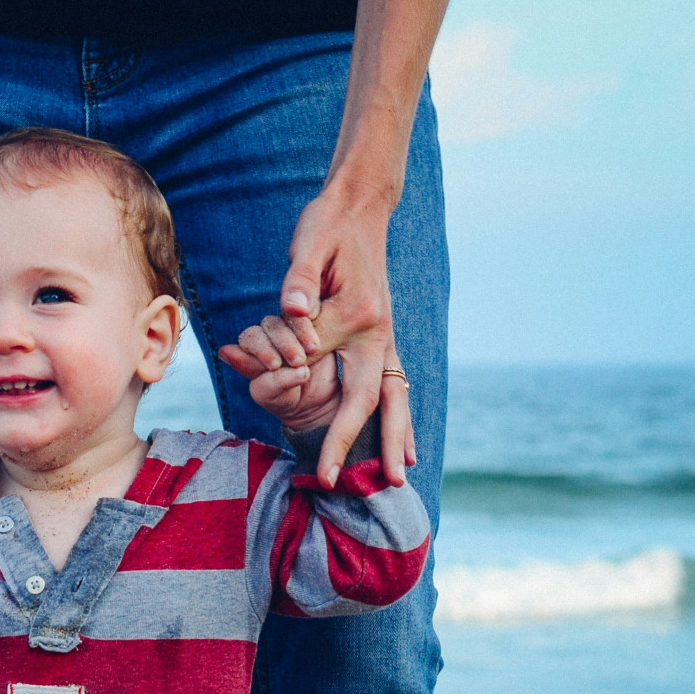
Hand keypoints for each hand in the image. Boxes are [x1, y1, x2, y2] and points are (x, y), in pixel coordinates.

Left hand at [240, 185, 413, 486]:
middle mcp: (379, 331)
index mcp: (362, 318)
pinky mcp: (376, 332)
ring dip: (397, 433)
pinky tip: (399, 433)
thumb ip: (301, 282)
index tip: (324, 469)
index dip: (335, 431)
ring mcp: (382, 333)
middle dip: (373, 445)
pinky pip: (388, 380)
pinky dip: (394, 409)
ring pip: (394, 393)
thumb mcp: (310, 248)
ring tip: (401, 473)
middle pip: (383, 400)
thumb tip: (293, 314)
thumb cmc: (327, 227)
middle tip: (372, 486)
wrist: (355, 207)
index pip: (348, 389)